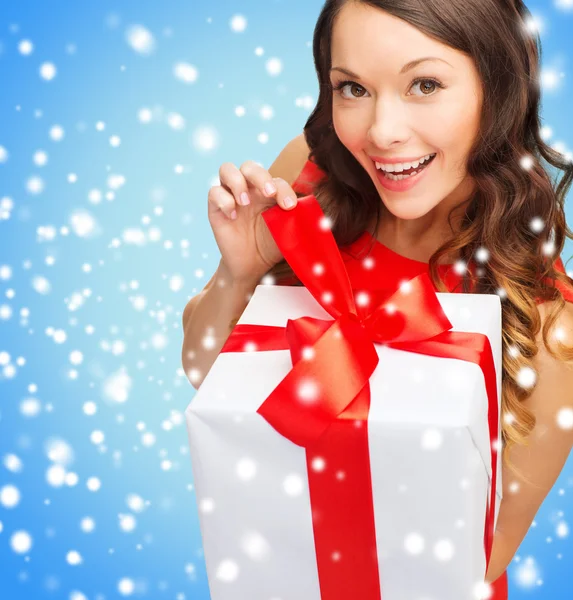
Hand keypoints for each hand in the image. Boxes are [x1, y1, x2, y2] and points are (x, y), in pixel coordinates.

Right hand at [208, 160, 298, 285]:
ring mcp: (230, 196)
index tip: (289, 207)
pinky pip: (214, 192)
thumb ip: (302, 220)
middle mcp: (248, 189)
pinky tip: (233, 216)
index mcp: (267, 191)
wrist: (252, 266)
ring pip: (227, 169)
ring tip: (245, 202)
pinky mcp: (215, 209)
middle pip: (249, 166)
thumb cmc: (272, 246)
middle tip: (269, 193)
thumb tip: (325, 217)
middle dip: (260, 176)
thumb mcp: (290, 232)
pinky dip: (224, 200)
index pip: (274, 179)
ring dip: (237, 181)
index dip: (282, 188)